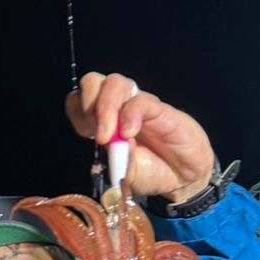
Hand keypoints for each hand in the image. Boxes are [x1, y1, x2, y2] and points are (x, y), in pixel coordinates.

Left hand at [65, 72, 216, 204]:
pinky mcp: (159, 109)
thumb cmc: (150, 172)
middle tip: (99, 133)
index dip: (77, 112)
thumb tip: (109, 143)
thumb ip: (115, 161)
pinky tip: (129, 133)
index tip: (87, 135)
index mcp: (102, 121)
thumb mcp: (125, 174)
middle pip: (93, 82)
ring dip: (106, 107)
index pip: (78, 100)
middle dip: (87, 102)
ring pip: (115, 83)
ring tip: (110, 137)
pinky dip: (130, 115)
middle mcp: (118, 107)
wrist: (182, 177)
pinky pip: (140, 101)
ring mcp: (138, 105)